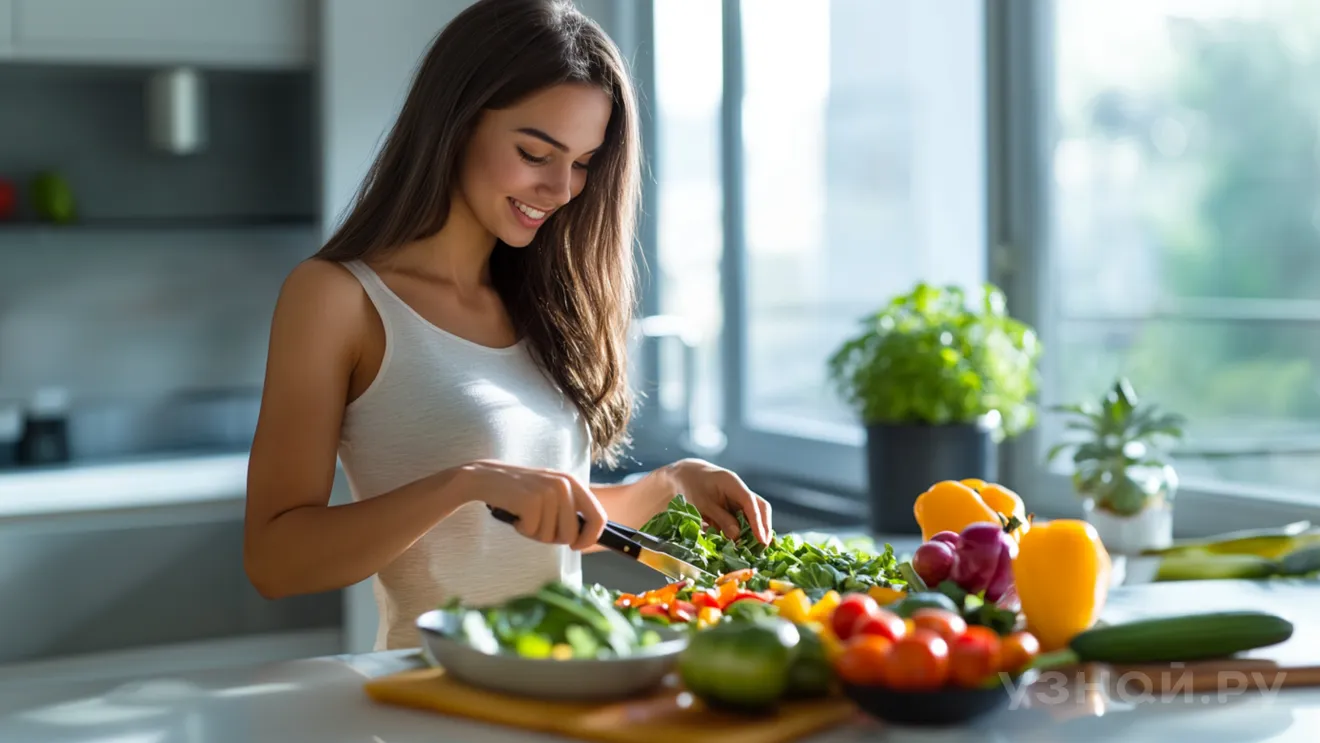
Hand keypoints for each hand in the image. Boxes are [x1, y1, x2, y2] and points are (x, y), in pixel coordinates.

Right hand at [458, 460, 606, 550]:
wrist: (488, 477)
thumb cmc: (521, 491)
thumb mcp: (552, 493)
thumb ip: (570, 510)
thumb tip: (586, 538)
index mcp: (573, 483)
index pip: (598, 517)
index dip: (590, 538)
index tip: (576, 546)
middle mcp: (564, 485)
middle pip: (571, 534)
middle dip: (554, 538)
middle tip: (538, 525)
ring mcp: (547, 492)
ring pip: (550, 536)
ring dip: (535, 533)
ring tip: (525, 516)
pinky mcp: (530, 501)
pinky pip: (532, 531)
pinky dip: (521, 530)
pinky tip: (516, 515)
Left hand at [666, 459, 771, 543]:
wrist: (682, 476)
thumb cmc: (688, 487)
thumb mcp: (701, 504)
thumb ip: (720, 518)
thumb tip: (737, 536)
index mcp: (731, 482)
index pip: (750, 502)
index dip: (757, 522)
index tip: (761, 540)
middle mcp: (739, 490)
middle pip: (760, 507)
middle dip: (764, 527)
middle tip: (763, 547)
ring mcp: (738, 498)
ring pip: (754, 514)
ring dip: (757, 531)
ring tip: (756, 550)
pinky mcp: (733, 507)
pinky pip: (744, 519)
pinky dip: (746, 531)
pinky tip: (745, 544)